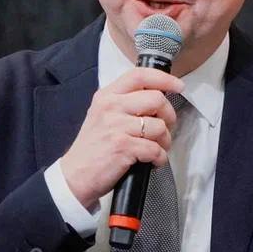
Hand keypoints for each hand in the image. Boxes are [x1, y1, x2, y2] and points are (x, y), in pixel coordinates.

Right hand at [60, 68, 184, 208]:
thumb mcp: (102, 115)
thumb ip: (125, 103)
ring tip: (157, 149)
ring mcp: (117, 127)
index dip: (164, 78)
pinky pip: (156, 149)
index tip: (178, 86)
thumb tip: (157, 99)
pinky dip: (160, 158)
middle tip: (165, 129)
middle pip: (156, 99)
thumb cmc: (92, 148)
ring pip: (159, 126)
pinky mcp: (123, 147)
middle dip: (169, 115)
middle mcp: (111, 107)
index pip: (139, 75)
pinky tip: (152, 162)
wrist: (74, 176)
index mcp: (106, 96)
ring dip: (165, 141)